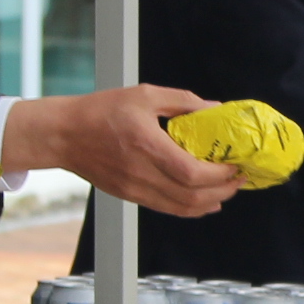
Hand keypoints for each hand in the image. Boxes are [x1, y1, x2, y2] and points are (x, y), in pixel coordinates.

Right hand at [2, 88, 242, 217]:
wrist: (64, 134)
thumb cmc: (102, 110)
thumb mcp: (145, 95)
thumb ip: (183, 101)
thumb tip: (216, 108)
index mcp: (147, 144)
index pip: (193, 173)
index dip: (220, 175)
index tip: (237, 165)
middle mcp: (141, 172)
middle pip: (192, 196)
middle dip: (223, 190)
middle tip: (239, 178)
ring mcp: (134, 188)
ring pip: (181, 208)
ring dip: (210, 202)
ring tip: (227, 189)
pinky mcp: (130, 195)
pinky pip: (167, 208)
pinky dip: (190, 208)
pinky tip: (204, 200)